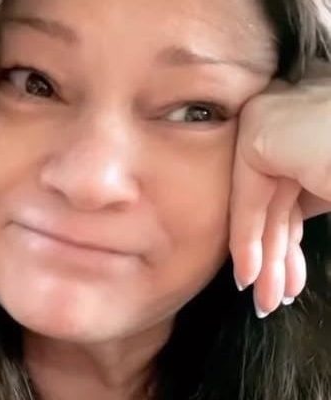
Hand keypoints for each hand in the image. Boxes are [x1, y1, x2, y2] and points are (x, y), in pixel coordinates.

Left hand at [230, 60, 330, 317]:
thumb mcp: (326, 196)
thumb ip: (312, 204)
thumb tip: (287, 247)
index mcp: (315, 148)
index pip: (294, 206)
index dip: (288, 251)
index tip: (288, 288)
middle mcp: (292, 137)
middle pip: (278, 212)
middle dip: (275, 263)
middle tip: (269, 303)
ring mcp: (273, 131)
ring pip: (263, 210)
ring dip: (263, 260)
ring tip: (264, 301)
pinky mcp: (257, 136)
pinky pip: (249, 199)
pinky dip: (246, 239)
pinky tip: (248, 275)